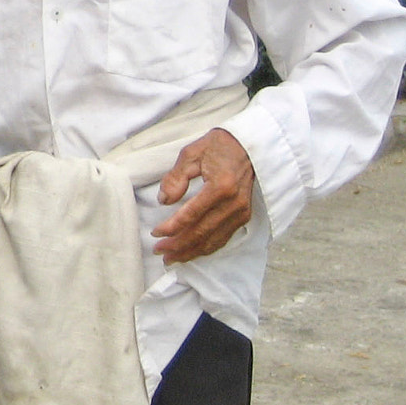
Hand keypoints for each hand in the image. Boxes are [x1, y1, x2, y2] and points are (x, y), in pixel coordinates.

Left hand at [154, 128, 254, 263]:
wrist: (250, 145)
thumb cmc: (218, 146)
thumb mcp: (191, 153)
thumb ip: (176, 177)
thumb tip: (164, 201)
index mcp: (220, 187)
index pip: (191, 215)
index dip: (171, 227)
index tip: (155, 233)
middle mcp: (234, 203)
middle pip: (202, 232)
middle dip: (178, 245)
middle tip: (158, 251)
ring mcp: (242, 212)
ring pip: (213, 240)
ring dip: (191, 252)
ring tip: (171, 258)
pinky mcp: (245, 216)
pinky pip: (224, 238)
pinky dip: (207, 248)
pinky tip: (192, 252)